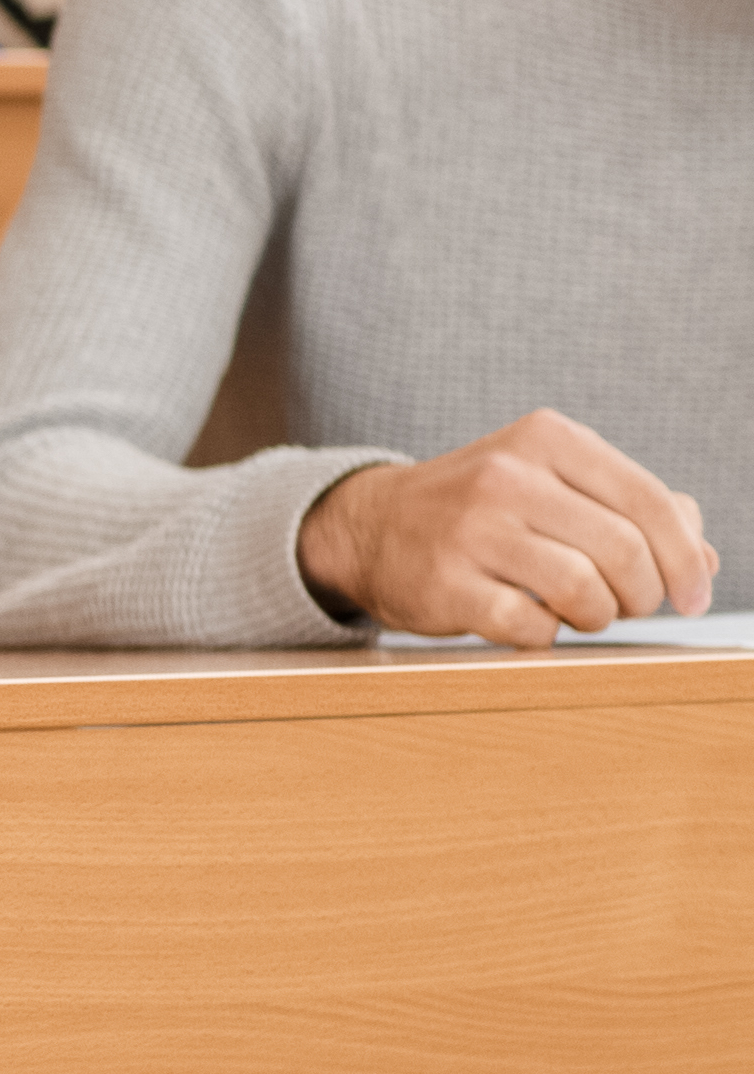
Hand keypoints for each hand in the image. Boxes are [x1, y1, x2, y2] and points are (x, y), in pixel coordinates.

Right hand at [295, 412, 715, 645]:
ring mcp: (469, 530)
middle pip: (623, 549)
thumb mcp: (555, 481)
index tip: (695, 594)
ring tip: (586, 614)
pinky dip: (546, 634)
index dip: (686, 557)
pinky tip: (532, 620)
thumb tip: (703, 559)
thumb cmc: (482, 508)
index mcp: (546, 439)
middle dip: (644, 592)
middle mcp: (506, 476)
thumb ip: (632, 508)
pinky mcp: (443, 583)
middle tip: (634, 606)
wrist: (370, 526)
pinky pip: (530, 626)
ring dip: (599, 616)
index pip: (649, 501)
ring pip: (582, 589)